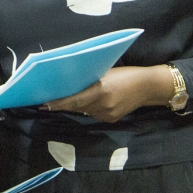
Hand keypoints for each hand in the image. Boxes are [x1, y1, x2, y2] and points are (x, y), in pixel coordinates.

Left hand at [41, 65, 173, 121]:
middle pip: (77, 106)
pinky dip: (89, 108)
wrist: (148, 86)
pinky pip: (94, 113)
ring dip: (76, 105)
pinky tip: (89, 101)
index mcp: (101, 91)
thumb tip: (71, 83)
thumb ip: (90, 80)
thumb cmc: (126, 74)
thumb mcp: (107, 73)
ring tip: (66, 99)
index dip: (59, 103)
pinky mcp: (111, 119)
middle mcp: (103, 105)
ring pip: (85, 111)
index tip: (45, 104)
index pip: (75, 99)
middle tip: (47, 102)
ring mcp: (108, 114)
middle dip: (63, 104)